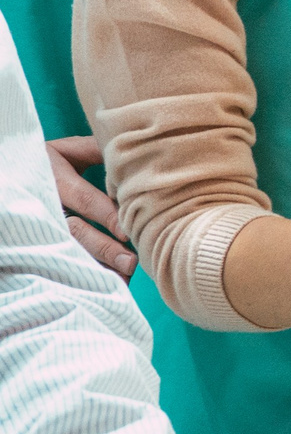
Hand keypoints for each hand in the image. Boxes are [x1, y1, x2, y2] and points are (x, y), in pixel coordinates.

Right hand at [46, 135, 134, 277]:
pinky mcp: (35, 240)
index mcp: (53, 178)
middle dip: (102, 248)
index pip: (84, 199)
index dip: (107, 216)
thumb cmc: (46, 161)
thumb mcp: (67, 151)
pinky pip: (57, 258)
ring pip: (65, 249)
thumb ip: (97, 151)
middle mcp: (43, 205)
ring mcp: (38, 226)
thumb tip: (136, 152)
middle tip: (131, 263)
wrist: (8, 175)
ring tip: (120, 279)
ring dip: (93, 266)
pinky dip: (81, 271)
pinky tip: (102, 282)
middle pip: (74, 231)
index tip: (128, 233)